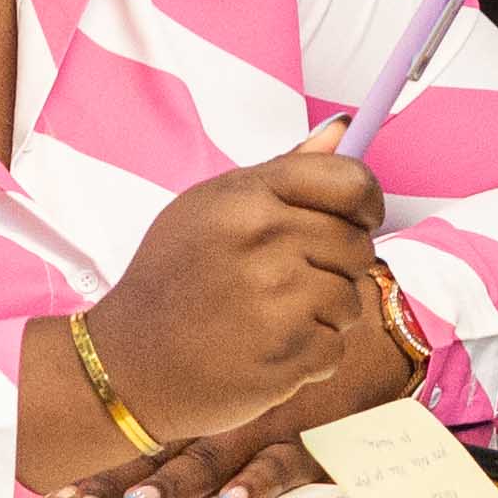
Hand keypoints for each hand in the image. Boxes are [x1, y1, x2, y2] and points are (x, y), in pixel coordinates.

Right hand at [83, 148, 385, 431]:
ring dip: (323, 314)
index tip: (360, 218)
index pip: (350, 181)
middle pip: (358, 244)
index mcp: (246, 198)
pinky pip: (337, 345)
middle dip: (336, 265)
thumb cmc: (171, 282)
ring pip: (351, 299)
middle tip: (288, 282)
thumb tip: (343, 130)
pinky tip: (267, 348)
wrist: (130, 366)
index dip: (367, 201)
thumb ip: (282, 172)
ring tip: (270, 318)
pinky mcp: (289, 354)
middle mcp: (265, 242)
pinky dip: (311, 354)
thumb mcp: (210, 209)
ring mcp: (279, 301)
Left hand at [116, 350, 406, 497]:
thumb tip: (132, 370)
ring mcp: (271, 427)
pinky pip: (286, 464)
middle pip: (163, 449)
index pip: (144, 426)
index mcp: (210, 388)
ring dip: (176, 484)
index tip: (55, 485)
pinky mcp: (316, 443)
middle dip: (117, 478)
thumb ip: (199, 353)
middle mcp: (231, 410)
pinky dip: (259, 483)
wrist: (383, 323)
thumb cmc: (307, 327)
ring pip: (212, 459)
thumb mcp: (247, 338)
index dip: (99, 455)